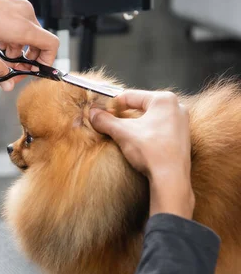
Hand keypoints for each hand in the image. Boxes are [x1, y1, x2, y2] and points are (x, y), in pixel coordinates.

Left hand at [0, 0, 58, 89]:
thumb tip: (6, 83)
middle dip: (28, 57)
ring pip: (27, 28)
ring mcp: (16, 0)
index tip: (35, 71)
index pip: (51, 45)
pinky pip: (18, 16)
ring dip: (18, 45)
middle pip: (38, 39)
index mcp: (21, 26)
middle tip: (14, 68)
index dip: (46, 62)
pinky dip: (12, 30)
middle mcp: (23, 11)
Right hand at [90, 90, 194, 218]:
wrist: (170, 178)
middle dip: (124, 116)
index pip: (131, 96)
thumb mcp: (122, 133)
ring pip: (150, 120)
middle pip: (141, 107)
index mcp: (164, 100)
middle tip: (110, 125)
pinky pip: (159, 130)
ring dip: (135, 126)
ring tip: (123, 137)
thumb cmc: (152, 151)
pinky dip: (146, 135)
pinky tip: (138, 145)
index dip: (113, 104)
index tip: (102, 112)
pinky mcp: (181, 139)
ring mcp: (181, 123)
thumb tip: (93, 114)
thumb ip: (105, 120)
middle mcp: (176, 107)